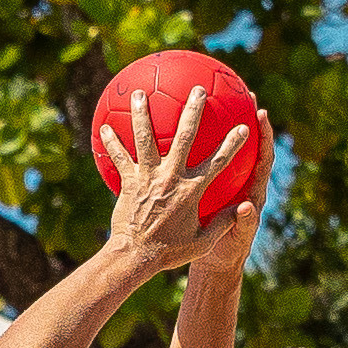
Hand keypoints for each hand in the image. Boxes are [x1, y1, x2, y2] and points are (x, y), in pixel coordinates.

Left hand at [98, 83, 258, 268]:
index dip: (233, 144)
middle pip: (185, 137)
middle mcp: (171, 178)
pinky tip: (103, 128)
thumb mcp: (202, 242)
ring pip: (145, 138)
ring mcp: (148, 178)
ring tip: (139, 93)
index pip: (218, 162)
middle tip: (197, 90)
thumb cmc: (168, 252)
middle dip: (193, 111)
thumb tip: (241, 210)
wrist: (135, 258)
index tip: (244, 126)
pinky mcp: (128, 182)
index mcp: (193, 190)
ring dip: (142, 113)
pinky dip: (111, 142)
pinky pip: (119, 157)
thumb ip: (222, 223)